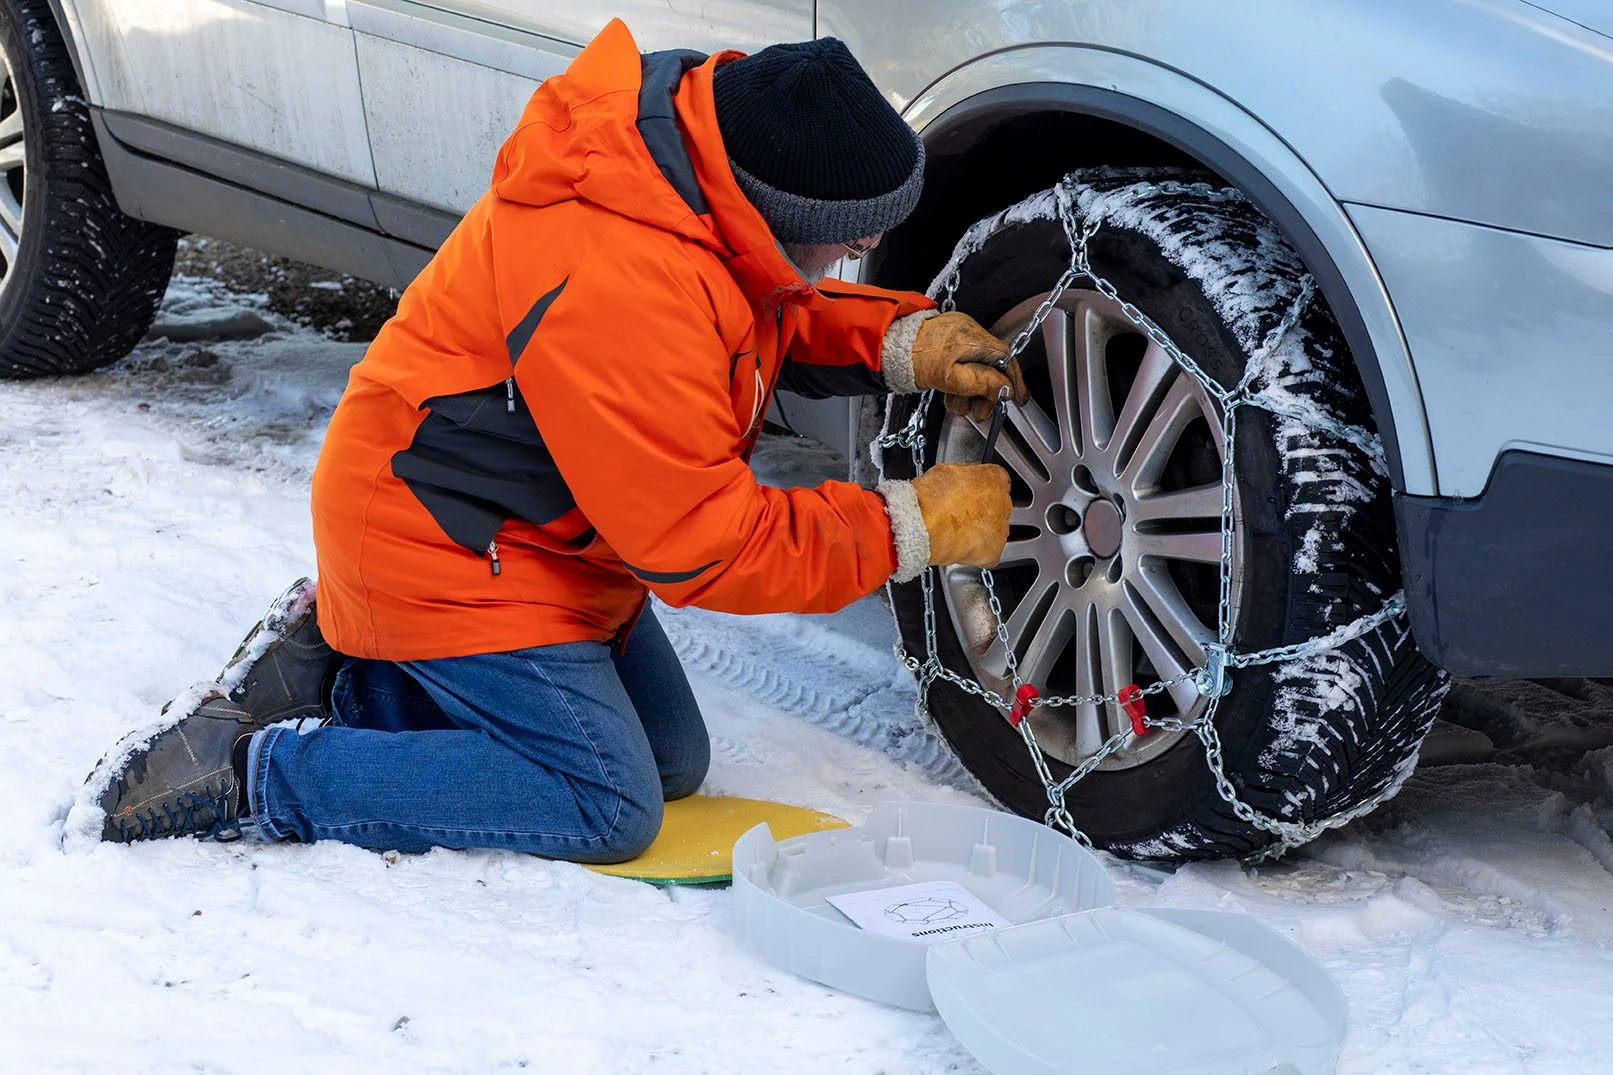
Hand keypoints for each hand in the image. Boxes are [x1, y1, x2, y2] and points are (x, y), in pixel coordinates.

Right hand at [910, 463, 1011, 567]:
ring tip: (954, 532)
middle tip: (957, 514)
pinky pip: (988, 553)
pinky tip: (958, 547)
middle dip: (979, 511)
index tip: (966, 494)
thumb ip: (962, 476)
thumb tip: (958, 481)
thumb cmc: (931, 498)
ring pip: (993, 530)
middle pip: (996, 507)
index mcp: (995, 477)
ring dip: (977, 531)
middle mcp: (1003, 503)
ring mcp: (1000, 529)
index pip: (995, 480)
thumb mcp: (945, 471)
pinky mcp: (993, 552)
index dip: (977, 489)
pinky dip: (975, 552)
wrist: (923, 525)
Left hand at [911, 312, 1028, 420]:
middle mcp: (969, 332)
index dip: (1013, 380)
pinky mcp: (948, 342)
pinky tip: (951, 394)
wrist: (889, 348)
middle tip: (979, 410)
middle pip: (992, 366)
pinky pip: (964, 364)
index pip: (1006, 357)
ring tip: (957, 403)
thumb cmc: (913, 360)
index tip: (1016, 398)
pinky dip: (961, 382)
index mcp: (972, 338)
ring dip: (971, 392)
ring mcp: (958, 336)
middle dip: (987, 392)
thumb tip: (1006, 388)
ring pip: (977, 368)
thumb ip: (981, 383)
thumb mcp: (950, 378)